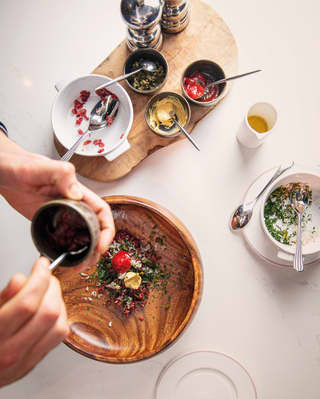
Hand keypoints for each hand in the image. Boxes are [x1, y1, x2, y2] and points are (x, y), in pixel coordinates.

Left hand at [0, 151, 114, 263]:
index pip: (102, 212)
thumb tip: (77, 192)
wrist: (4, 172)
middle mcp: (74, 205)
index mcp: (78, 192)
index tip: (101, 244)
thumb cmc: (22, 165)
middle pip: (95, 229)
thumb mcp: (42, 168)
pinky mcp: (51, 222)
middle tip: (89, 261)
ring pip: (81, 237)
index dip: (106, 230)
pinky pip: (64, 239)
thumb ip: (62, 175)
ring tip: (78, 265)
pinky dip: (67, 251)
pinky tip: (63, 258)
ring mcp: (63, 215)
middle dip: (96, 247)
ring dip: (83, 252)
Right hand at [0, 257, 69, 387]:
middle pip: (48, 312)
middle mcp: (11, 351)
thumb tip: (22, 280)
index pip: (27, 303)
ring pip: (59, 325)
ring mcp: (25, 361)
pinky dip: (60, 317)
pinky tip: (50, 309)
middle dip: (52, 286)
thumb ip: (4, 296)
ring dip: (58, 302)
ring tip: (47, 292)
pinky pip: (59, 337)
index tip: (41, 264)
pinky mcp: (34, 362)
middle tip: (46, 276)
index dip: (40, 278)